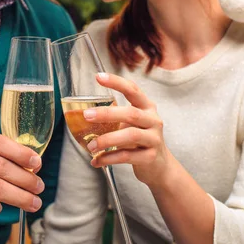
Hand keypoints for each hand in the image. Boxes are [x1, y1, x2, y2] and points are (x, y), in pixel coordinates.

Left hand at [84, 73, 172, 187]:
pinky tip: (97, 160)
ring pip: (130, 136)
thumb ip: (115, 116)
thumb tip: (84, 114)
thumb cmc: (140, 140)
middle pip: (131, 113)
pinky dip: (109, 158)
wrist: (159, 166)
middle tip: (86, 115)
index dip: (116, 82)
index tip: (98, 77)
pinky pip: (127, 156)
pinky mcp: (150, 157)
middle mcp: (153, 120)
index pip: (132, 90)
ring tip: (91, 146)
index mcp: (147, 107)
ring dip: (107, 140)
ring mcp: (154, 139)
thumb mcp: (131, 123)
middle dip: (107, 114)